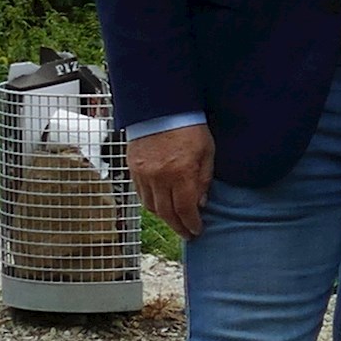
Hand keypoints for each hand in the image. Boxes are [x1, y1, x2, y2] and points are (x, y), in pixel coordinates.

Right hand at [129, 125, 213, 242]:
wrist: (160, 107)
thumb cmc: (189, 126)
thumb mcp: (207, 152)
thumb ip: (204, 179)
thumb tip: (201, 202)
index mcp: (181, 173)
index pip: (185, 209)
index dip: (191, 223)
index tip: (197, 231)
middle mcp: (159, 177)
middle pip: (166, 213)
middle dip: (178, 226)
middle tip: (186, 233)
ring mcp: (143, 173)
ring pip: (151, 206)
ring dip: (163, 217)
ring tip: (174, 221)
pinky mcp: (132, 168)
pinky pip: (140, 194)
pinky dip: (150, 203)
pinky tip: (160, 205)